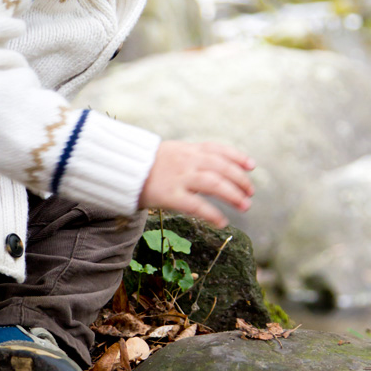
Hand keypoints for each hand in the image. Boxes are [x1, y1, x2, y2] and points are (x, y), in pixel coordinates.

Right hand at [138, 140, 254, 227]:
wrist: (118, 169)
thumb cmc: (142, 166)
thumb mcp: (168, 154)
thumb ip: (188, 158)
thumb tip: (209, 166)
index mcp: (186, 149)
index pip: (217, 149)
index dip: (237, 156)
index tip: (251, 166)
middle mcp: (186, 160)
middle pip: (221, 167)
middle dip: (239, 179)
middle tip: (250, 192)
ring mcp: (178, 177)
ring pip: (214, 183)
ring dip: (233, 194)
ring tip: (245, 206)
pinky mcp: (169, 195)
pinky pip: (197, 205)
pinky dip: (212, 214)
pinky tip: (222, 222)